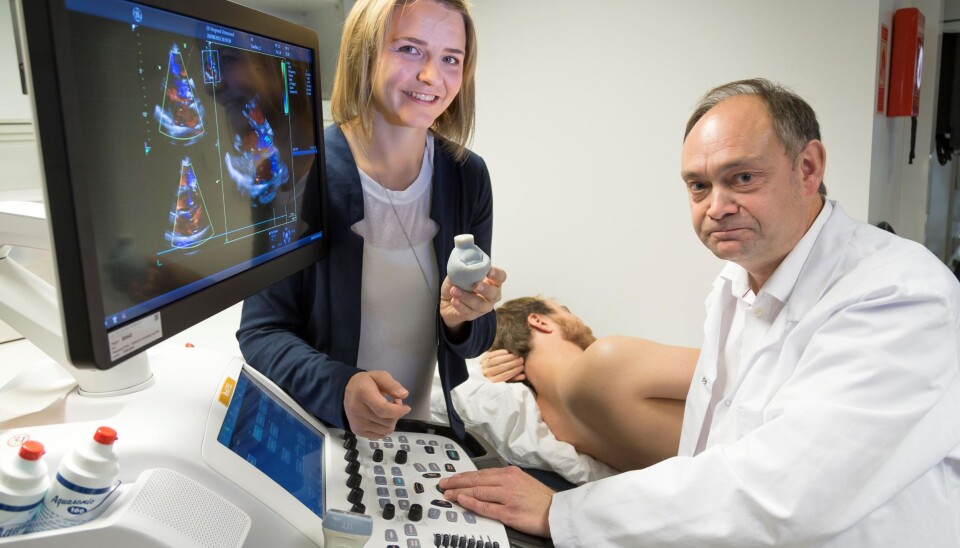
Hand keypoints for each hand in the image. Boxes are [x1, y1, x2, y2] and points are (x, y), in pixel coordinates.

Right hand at [343, 371, 410, 437]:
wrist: (348, 391)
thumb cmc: (366, 382)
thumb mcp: (380, 376)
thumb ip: (392, 385)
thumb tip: (404, 395)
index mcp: (363, 393)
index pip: (383, 409)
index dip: (399, 411)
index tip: (406, 408)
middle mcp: (357, 410)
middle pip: (387, 421)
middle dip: (396, 414)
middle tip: (395, 403)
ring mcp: (356, 422)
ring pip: (385, 430)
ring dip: (392, 421)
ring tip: (388, 409)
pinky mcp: (357, 431)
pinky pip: (380, 435)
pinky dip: (384, 427)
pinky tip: (381, 417)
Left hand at [438, 466, 552, 537]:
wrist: (557, 512)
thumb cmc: (541, 499)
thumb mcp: (522, 481)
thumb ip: (504, 480)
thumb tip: (484, 482)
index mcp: (510, 473)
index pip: (480, 472)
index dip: (463, 476)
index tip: (452, 478)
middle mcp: (507, 482)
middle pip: (475, 480)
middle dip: (456, 482)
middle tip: (443, 484)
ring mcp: (507, 497)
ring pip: (477, 491)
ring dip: (459, 492)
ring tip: (448, 494)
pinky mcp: (508, 513)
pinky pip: (485, 507)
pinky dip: (471, 503)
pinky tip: (461, 500)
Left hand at [440, 266, 506, 331]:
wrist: (446, 301)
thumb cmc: (457, 284)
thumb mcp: (459, 273)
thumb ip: (463, 269)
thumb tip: (464, 265)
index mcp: (491, 281)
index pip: (501, 277)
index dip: (497, 274)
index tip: (488, 271)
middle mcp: (491, 295)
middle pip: (495, 294)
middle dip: (486, 289)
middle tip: (475, 285)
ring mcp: (483, 307)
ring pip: (480, 305)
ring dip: (467, 297)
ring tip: (454, 290)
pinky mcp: (473, 315)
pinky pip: (468, 312)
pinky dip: (460, 305)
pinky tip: (454, 300)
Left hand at [480, 349, 524, 382]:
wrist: (482, 374)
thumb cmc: (496, 378)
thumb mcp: (504, 381)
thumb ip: (513, 378)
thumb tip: (523, 375)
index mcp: (492, 382)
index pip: (505, 376)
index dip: (514, 371)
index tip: (522, 367)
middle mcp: (486, 374)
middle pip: (501, 367)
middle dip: (512, 363)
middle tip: (521, 359)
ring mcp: (483, 366)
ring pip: (496, 361)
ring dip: (507, 357)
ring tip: (516, 355)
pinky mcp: (481, 359)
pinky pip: (491, 355)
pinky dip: (499, 352)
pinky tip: (507, 351)